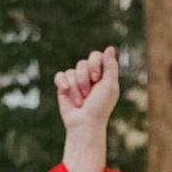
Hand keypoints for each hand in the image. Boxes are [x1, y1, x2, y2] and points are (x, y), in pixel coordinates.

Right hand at [55, 45, 119, 171]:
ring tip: (80, 102)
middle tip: (89, 93)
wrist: (84, 124)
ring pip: (71, 72)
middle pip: (82, 63)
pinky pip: (60, 76)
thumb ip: (111, 66)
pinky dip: (62, 83)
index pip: (96, 56)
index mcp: (102, 74)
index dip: (95, 64)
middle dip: (84, 79)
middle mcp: (89, 76)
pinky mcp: (64, 87)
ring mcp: (76, 81)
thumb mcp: (110, 85)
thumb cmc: (100, 107)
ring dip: (76, 88)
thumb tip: (110, 48)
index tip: (96, 78)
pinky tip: (65, 91)